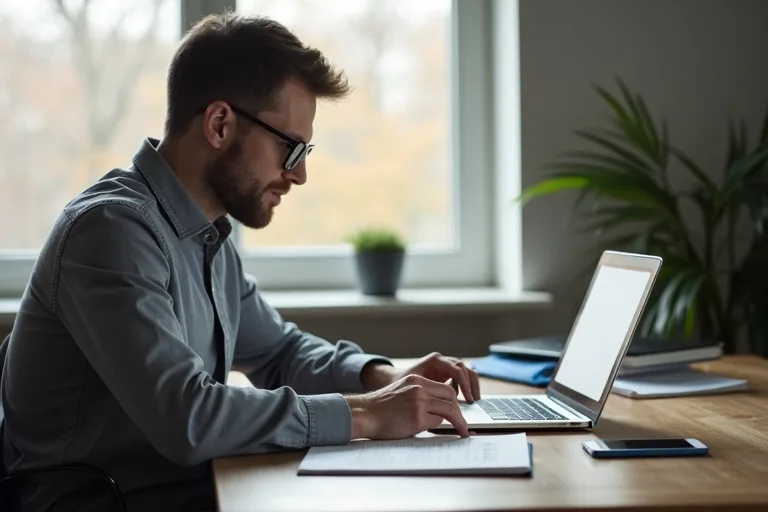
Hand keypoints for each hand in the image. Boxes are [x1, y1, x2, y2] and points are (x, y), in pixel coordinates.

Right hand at [345, 374, 469, 439]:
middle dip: (460, 410)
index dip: (453, 400)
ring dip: (459, 422)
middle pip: (450, 395)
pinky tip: (448, 433)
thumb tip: (439, 408)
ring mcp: (418, 402)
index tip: (458, 409)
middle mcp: (419, 388)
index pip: (443, 387)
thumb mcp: (402, 392)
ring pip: (449, 409)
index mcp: (416, 380)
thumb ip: (420, 395)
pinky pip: (437, 422)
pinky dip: (443, 428)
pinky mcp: (417, 417)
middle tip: (463, 422)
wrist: (364, 414)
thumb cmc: (381, 408)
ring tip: (463, 431)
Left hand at [396, 352, 480, 403]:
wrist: (394, 379)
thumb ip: (428, 393)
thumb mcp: (413, 386)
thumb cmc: (400, 383)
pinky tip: (466, 399)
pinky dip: (466, 386)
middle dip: (470, 385)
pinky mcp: (446, 373)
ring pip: (465, 371)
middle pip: (464, 368)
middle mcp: (441, 361)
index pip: (456, 369)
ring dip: (472, 385)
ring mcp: (445, 366)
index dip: (464, 384)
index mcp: (434, 361)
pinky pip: (462, 377)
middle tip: (472, 401)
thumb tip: (442, 406)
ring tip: (473, 400)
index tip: (467, 399)